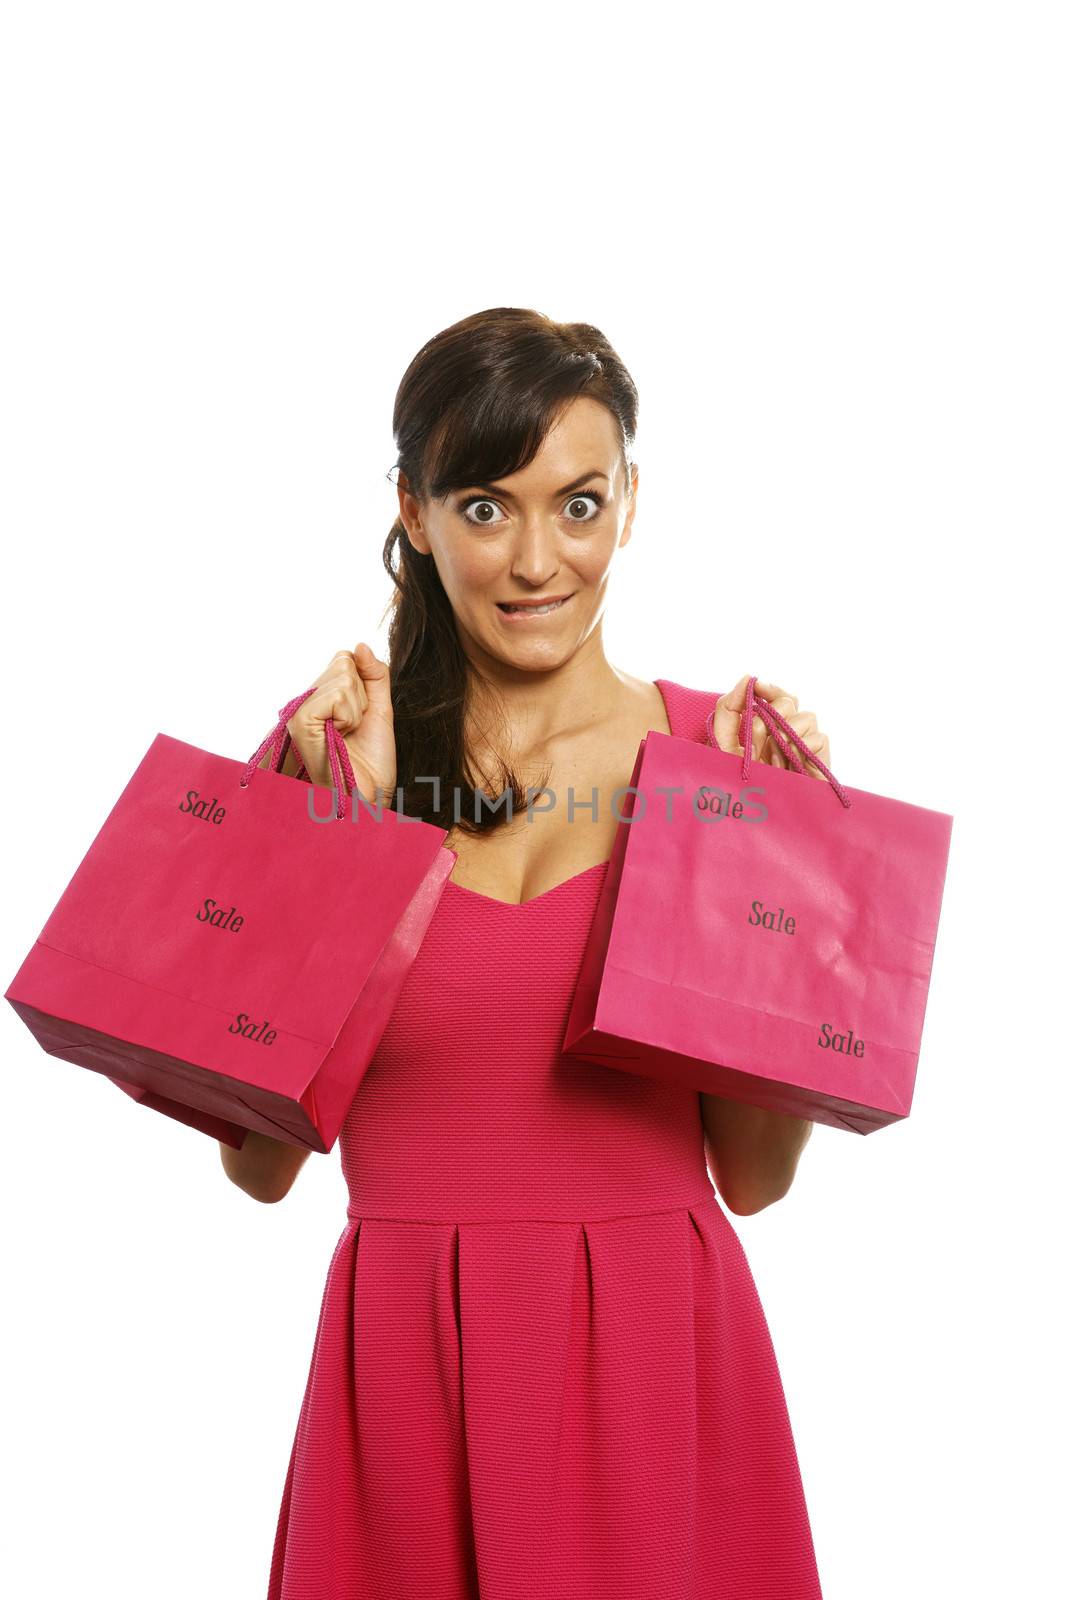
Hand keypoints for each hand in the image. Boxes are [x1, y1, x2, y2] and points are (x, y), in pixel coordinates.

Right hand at [280, 644, 397, 804]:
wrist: (369, 798)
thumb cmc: (371, 762)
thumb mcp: (379, 710)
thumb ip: (374, 676)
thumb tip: (360, 645)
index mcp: (319, 700)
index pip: (344, 660)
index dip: (363, 686)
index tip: (359, 720)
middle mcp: (304, 703)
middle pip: (344, 663)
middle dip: (362, 697)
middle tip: (354, 730)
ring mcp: (299, 712)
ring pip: (344, 677)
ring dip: (358, 709)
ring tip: (348, 736)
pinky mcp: (300, 722)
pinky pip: (338, 695)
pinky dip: (350, 716)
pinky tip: (341, 737)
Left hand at [712, 674, 830, 778]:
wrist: (743, 811)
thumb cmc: (729, 779)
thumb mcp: (722, 740)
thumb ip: (729, 706)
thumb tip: (749, 679)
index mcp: (769, 728)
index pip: (779, 697)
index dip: (771, 689)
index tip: (758, 689)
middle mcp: (788, 736)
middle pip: (793, 703)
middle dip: (774, 714)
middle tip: (758, 736)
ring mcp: (804, 750)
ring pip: (808, 718)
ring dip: (785, 733)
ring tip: (769, 757)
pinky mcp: (818, 765)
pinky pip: (819, 739)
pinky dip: (801, 746)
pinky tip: (785, 763)